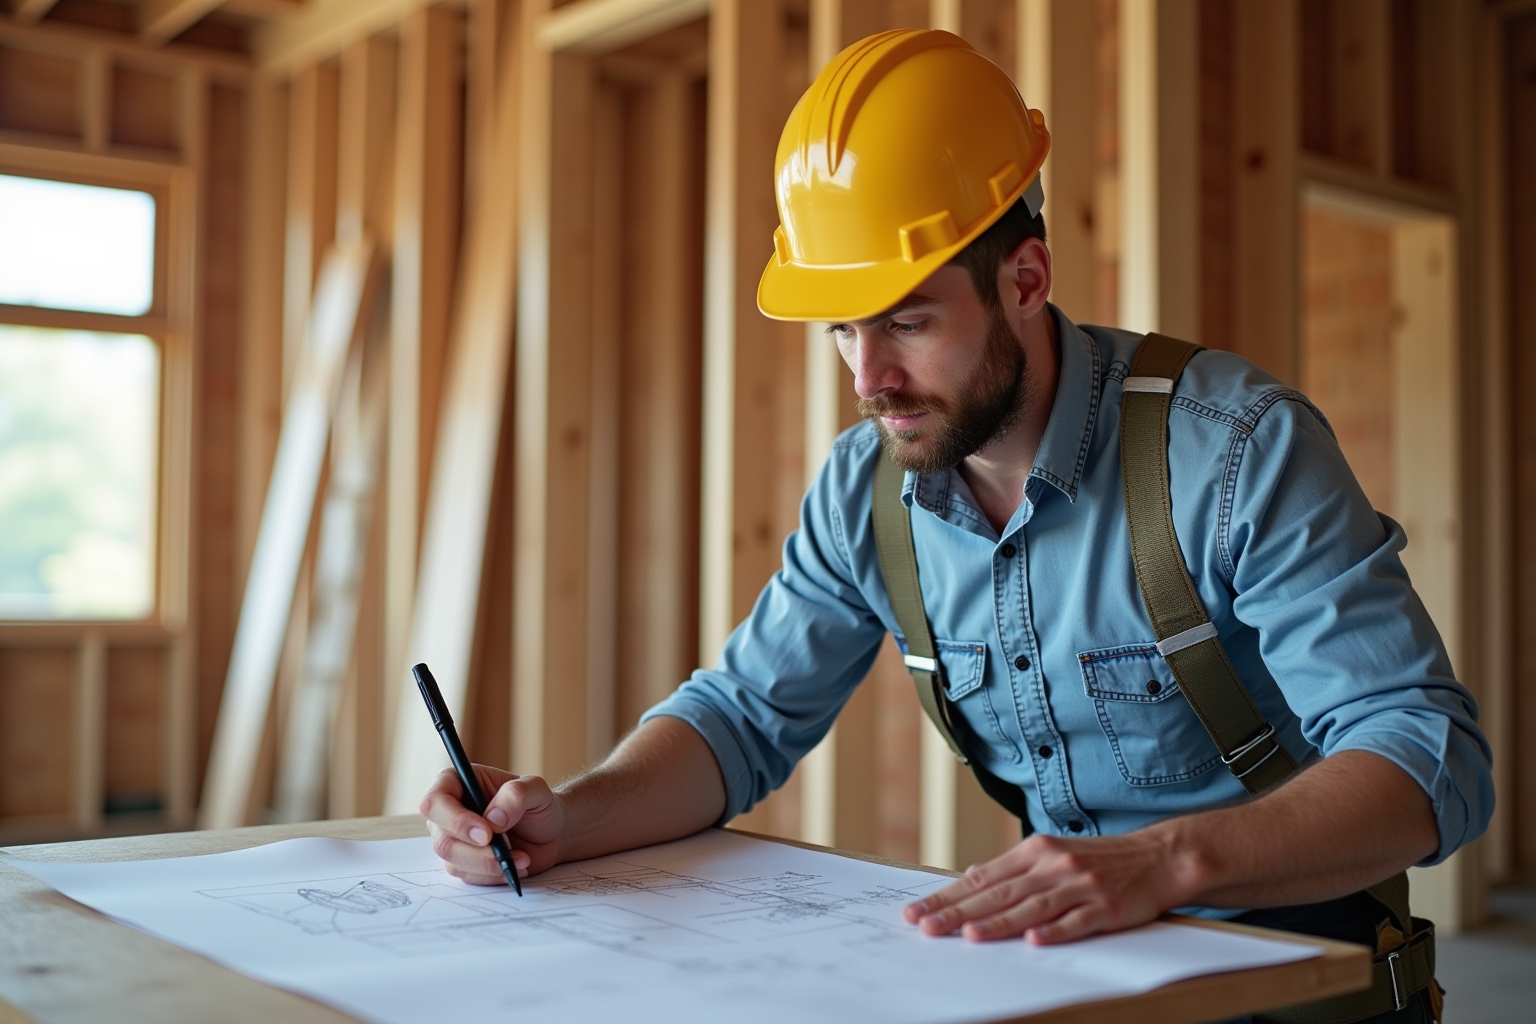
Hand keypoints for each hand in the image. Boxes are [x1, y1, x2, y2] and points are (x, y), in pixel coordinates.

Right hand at [420, 765, 564, 885]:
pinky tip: (516, 864)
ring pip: (453, 862)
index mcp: (457, 783)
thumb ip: (516, 795)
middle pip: (442, 839)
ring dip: (488, 864)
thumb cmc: (538, 805)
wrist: (551, 833)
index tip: (486, 833)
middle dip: (474, 851)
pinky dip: (494, 874)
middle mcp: (448, 812)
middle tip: (504, 851)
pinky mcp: (464, 863)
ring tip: (520, 857)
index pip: (434, 802)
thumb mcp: (536, 789)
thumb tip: (493, 818)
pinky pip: (468, 876)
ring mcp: (453, 839)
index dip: (455, 820)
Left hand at [902, 830, 1197, 944]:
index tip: (917, 911)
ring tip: (968, 935)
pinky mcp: (1106, 906)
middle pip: (998, 893)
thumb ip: (1012, 868)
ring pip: (1031, 906)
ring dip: (999, 922)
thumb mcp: (1051, 853)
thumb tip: (971, 875)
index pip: (981, 877)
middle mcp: (1052, 865)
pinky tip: (1032, 940)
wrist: (1158, 856)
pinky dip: (1053, 930)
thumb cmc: (1100, 859)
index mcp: (1034, 851)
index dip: (947, 895)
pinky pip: (1075, 920)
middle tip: (927, 927)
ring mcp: (1079, 885)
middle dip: (959, 911)